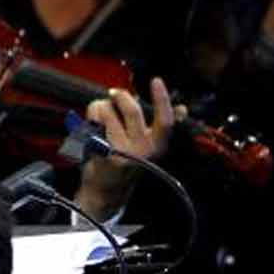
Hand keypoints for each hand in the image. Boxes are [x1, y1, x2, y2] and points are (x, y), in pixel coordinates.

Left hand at [73, 78, 175, 216]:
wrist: (105, 192)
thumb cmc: (128, 163)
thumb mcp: (150, 147)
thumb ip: (162, 126)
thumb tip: (182, 108)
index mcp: (157, 146)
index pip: (165, 120)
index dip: (162, 99)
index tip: (156, 81)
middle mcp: (141, 150)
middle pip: (132, 110)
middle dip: (120, 96)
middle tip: (113, 94)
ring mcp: (120, 152)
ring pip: (108, 111)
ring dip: (101, 106)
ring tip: (100, 114)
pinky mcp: (101, 152)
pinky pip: (93, 122)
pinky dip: (90, 116)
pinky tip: (91, 125)